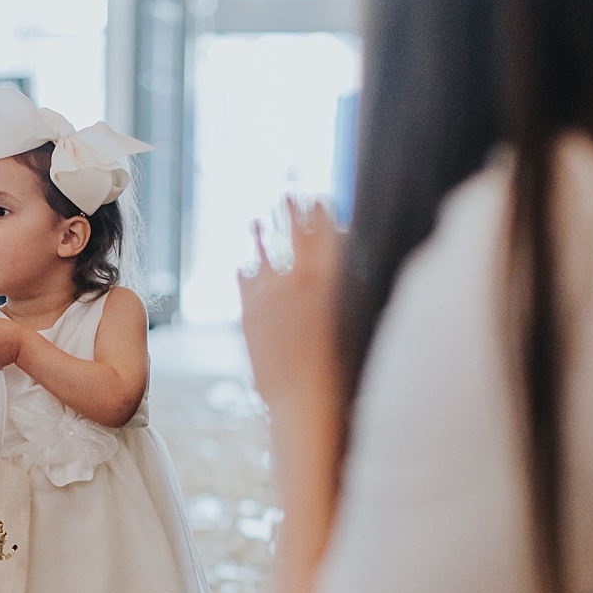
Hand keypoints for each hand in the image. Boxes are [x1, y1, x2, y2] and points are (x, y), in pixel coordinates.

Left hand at [238, 198, 342, 413]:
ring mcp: (269, 297)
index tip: (317, 197)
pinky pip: (245, 283)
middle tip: (288, 193)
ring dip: (260, 235)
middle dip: (292, 213)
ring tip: (255, 219)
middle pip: (294, 237)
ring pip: (263, 256)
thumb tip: (338, 278)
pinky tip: (242, 264)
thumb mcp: (350, 324)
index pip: (325, 235)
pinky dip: (245, 272)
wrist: (303, 399)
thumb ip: (339, 294)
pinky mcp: (249, 315)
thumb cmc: (339, 369)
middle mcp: (297, 282)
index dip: (320, 213)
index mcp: (328, 281)